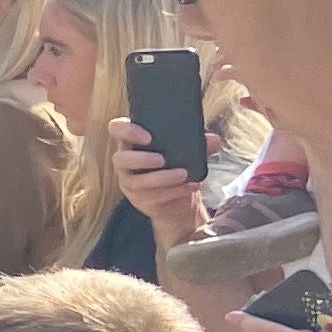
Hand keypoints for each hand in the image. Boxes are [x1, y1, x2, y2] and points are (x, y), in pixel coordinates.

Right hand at [109, 119, 210, 250]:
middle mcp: (126, 162)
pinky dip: (173, 191)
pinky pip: (152, 196)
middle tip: (163, 159)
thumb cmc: (176, 168)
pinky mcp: (139, 200)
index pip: (116, 129)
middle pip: (120, 159)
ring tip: (183, 174)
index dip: (126, 130)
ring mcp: (130, 183)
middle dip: (141, 159)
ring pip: (136, 181)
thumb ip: (198, 144)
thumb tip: (214, 139)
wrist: (178, 202)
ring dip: (162, 178)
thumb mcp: (187, 153)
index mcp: (133, 142)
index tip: (147, 136)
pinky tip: (189, 187)